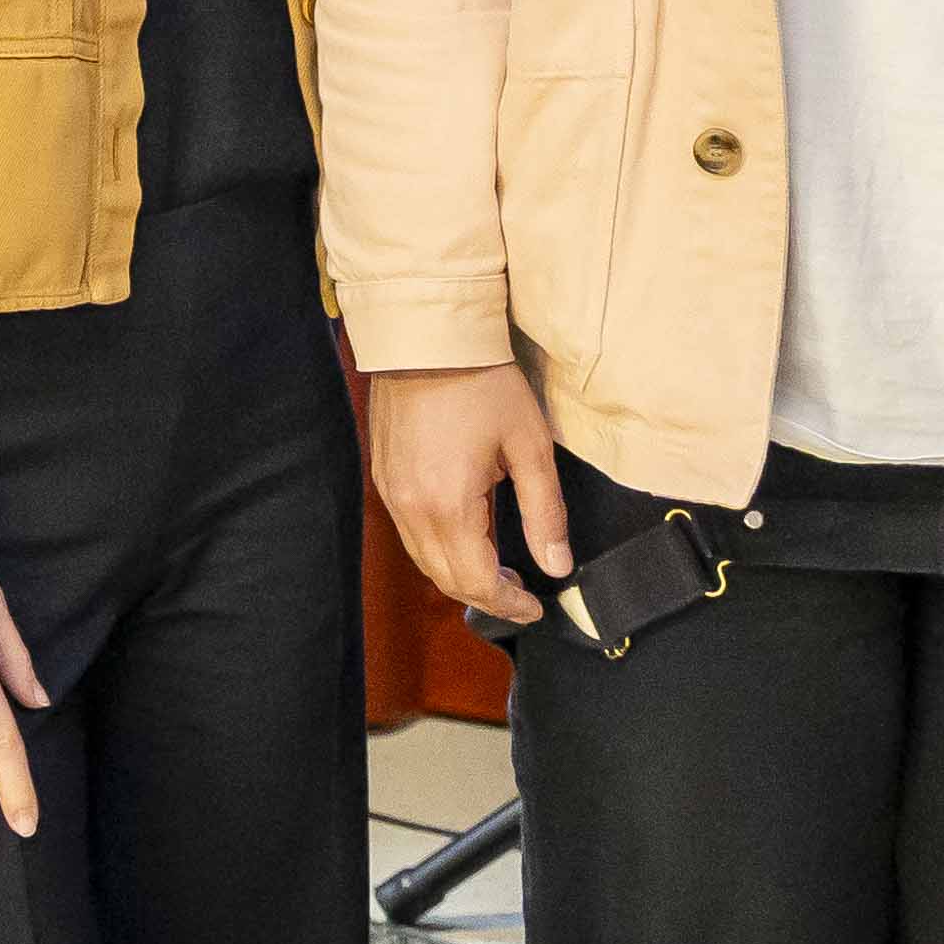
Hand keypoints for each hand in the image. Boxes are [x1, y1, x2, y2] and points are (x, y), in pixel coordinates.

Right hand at [367, 366, 572, 625]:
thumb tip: (558, 566)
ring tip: (499, 568)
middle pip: (446, 580)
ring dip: (461, 575)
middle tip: (523, 593)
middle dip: (487, 596)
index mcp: (449, 505)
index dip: (509, 603)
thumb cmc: (483, 384)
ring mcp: (392, 494)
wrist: (426, 337)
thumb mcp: (529, 446)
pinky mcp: (385, 478)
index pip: (477, 581)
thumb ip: (545, 513)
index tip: (537, 607)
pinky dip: (439, 549)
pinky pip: (410, 533)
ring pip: (424, 560)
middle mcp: (412, 508)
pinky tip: (467, 535)